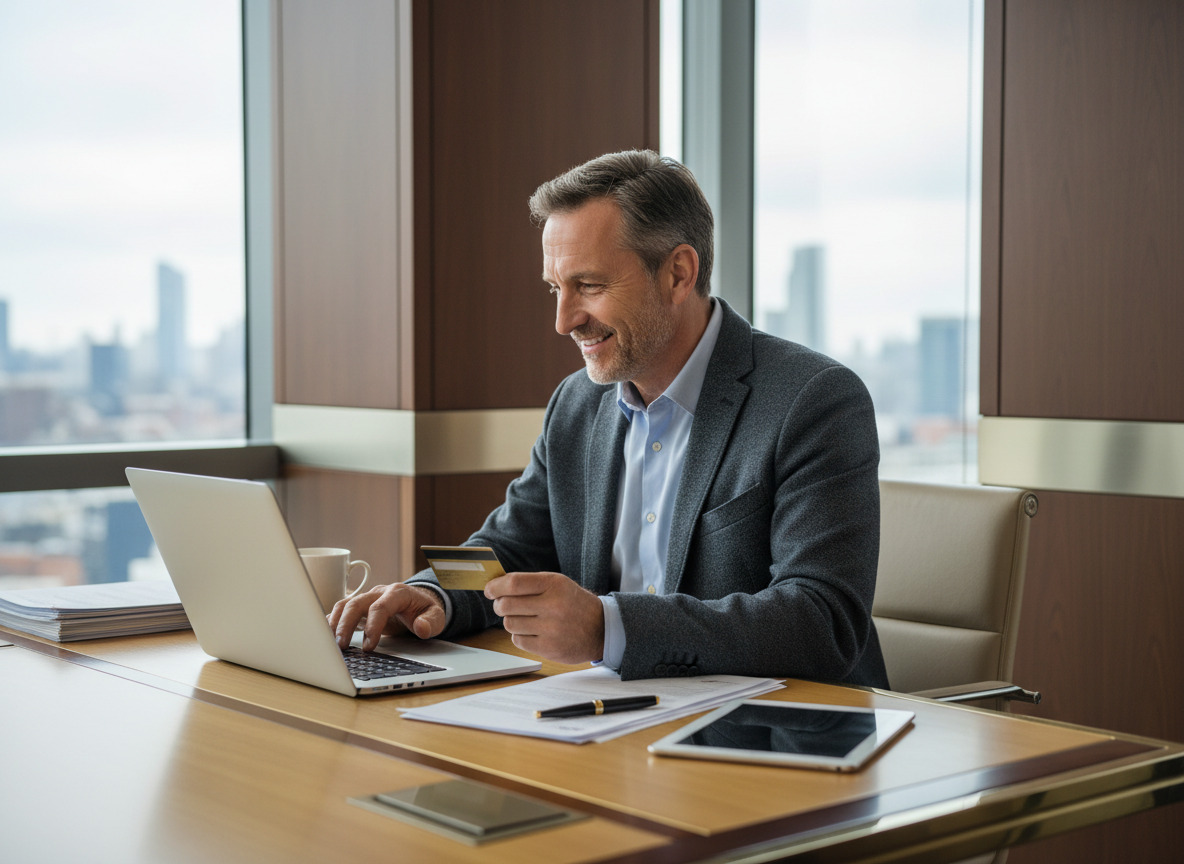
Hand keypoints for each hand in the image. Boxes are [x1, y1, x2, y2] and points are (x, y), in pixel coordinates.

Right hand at [328, 582, 445, 651]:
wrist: (419, 602)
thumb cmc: (425, 610)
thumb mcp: (436, 616)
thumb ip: (431, 622)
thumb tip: (421, 628)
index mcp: (397, 593)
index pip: (380, 606)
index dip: (373, 625)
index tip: (369, 646)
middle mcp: (379, 593)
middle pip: (356, 603)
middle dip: (346, 624)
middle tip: (341, 646)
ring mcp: (367, 599)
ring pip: (345, 604)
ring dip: (335, 623)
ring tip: (329, 643)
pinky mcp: (359, 607)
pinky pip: (341, 610)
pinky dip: (331, 621)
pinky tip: (323, 635)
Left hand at [484, 572, 604, 663]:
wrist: (600, 629)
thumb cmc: (572, 603)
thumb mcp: (558, 584)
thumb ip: (530, 584)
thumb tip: (496, 587)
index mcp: (554, 584)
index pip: (514, 583)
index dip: (496, 586)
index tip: (489, 590)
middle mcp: (553, 605)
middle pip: (507, 605)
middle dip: (499, 605)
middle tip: (502, 605)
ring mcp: (551, 628)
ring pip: (510, 624)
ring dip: (511, 621)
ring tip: (525, 619)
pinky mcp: (549, 648)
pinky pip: (518, 640)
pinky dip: (520, 636)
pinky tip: (532, 632)